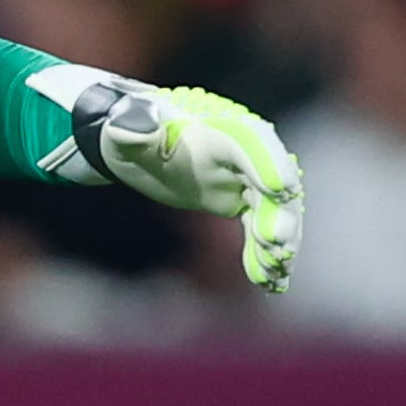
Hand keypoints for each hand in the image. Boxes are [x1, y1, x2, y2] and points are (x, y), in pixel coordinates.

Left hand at [85, 83, 302, 292]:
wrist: (134, 147)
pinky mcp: (240, 201)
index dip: (269, 163)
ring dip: (278, 242)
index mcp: (218, 129)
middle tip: (276, 244)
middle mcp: (241, 151)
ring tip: (275, 273)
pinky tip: (270, 281)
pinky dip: (264, 253)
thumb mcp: (125, 127)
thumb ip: (133, 124)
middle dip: (279, 213)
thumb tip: (133, 125)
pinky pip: (260, 226)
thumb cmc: (130, 131)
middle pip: (271, 181)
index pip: (252, 141)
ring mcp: (244, 178)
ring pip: (273, 209)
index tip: (281, 189)